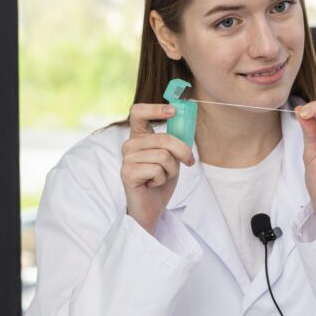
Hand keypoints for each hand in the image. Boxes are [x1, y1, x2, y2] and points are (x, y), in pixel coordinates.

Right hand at [121, 104, 195, 234]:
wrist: (152, 208)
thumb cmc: (161, 181)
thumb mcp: (172, 157)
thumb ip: (175, 141)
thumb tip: (186, 122)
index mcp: (139, 137)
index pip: (138, 112)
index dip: (155, 108)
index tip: (173, 111)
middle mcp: (130, 145)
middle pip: (164, 138)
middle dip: (182, 152)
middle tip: (188, 162)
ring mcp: (127, 159)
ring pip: (164, 156)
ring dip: (172, 170)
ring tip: (162, 177)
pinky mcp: (127, 173)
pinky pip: (157, 169)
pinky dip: (163, 179)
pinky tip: (153, 184)